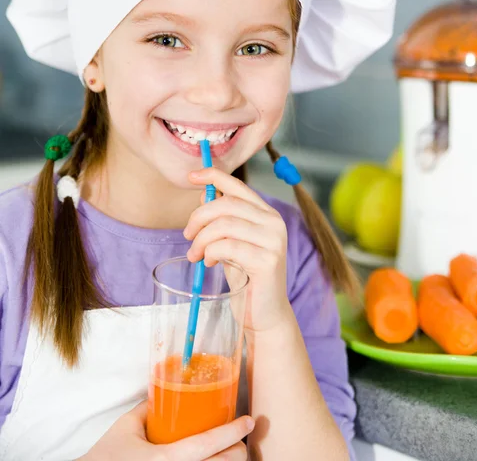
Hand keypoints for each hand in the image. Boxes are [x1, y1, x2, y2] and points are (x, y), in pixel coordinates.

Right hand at [78, 401, 253, 460]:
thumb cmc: (106, 456)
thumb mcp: (127, 426)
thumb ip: (149, 407)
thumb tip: (167, 389)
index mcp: (167, 459)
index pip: (210, 443)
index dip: (234, 431)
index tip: (248, 420)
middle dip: (238, 450)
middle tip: (240, 439)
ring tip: (229, 451)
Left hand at [185, 167, 291, 332]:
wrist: (263, 315)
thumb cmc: (246, 278)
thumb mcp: (230, 243)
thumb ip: (222, 220)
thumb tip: (204, 194)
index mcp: (266, 214)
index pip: (238, 186)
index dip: (213, 176)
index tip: (191, 176)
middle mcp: (274, 222)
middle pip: (226, 204)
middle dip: (198, 218)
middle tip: (187, 236)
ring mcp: (274, 241)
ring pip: (224, 225)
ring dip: (201, 239)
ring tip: (195, 254)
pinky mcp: (268, 260)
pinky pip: (227, 246)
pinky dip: (210, 252)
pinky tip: (209, 262)